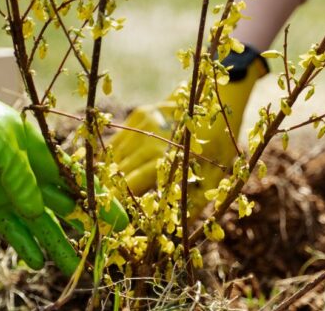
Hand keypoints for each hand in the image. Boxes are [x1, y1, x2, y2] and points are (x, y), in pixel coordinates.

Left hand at [0, 51, 127, 274]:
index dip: (100, 200)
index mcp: (42, 154)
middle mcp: (34, 176)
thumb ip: (16, 172)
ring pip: (43, 224)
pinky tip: (37, 264)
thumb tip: (35, 210)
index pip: (79, 181)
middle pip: (68, 207)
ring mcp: (14, 192)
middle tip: (107, 251)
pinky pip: (13, 230)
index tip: (119, 221)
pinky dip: (26, 246)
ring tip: (74, 272)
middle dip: (88, 228)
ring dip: (59, 246)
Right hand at [109, 48, 266, 205]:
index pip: (135, 182)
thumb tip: (178, 226)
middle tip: (107, 208)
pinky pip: (119, 139)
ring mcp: (143, 121)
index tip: (118, 215)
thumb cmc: (221, 142)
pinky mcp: (140, 113)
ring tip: (103, 191)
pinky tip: (108, 169)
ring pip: (115, 153)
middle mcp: (150, 137)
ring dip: (109, 172)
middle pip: (121, 169)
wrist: (221, 98)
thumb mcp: (216, 174)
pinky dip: (112, 155)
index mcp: (167, 155)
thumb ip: (196, 201)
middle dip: (113, 189)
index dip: (124, 199)